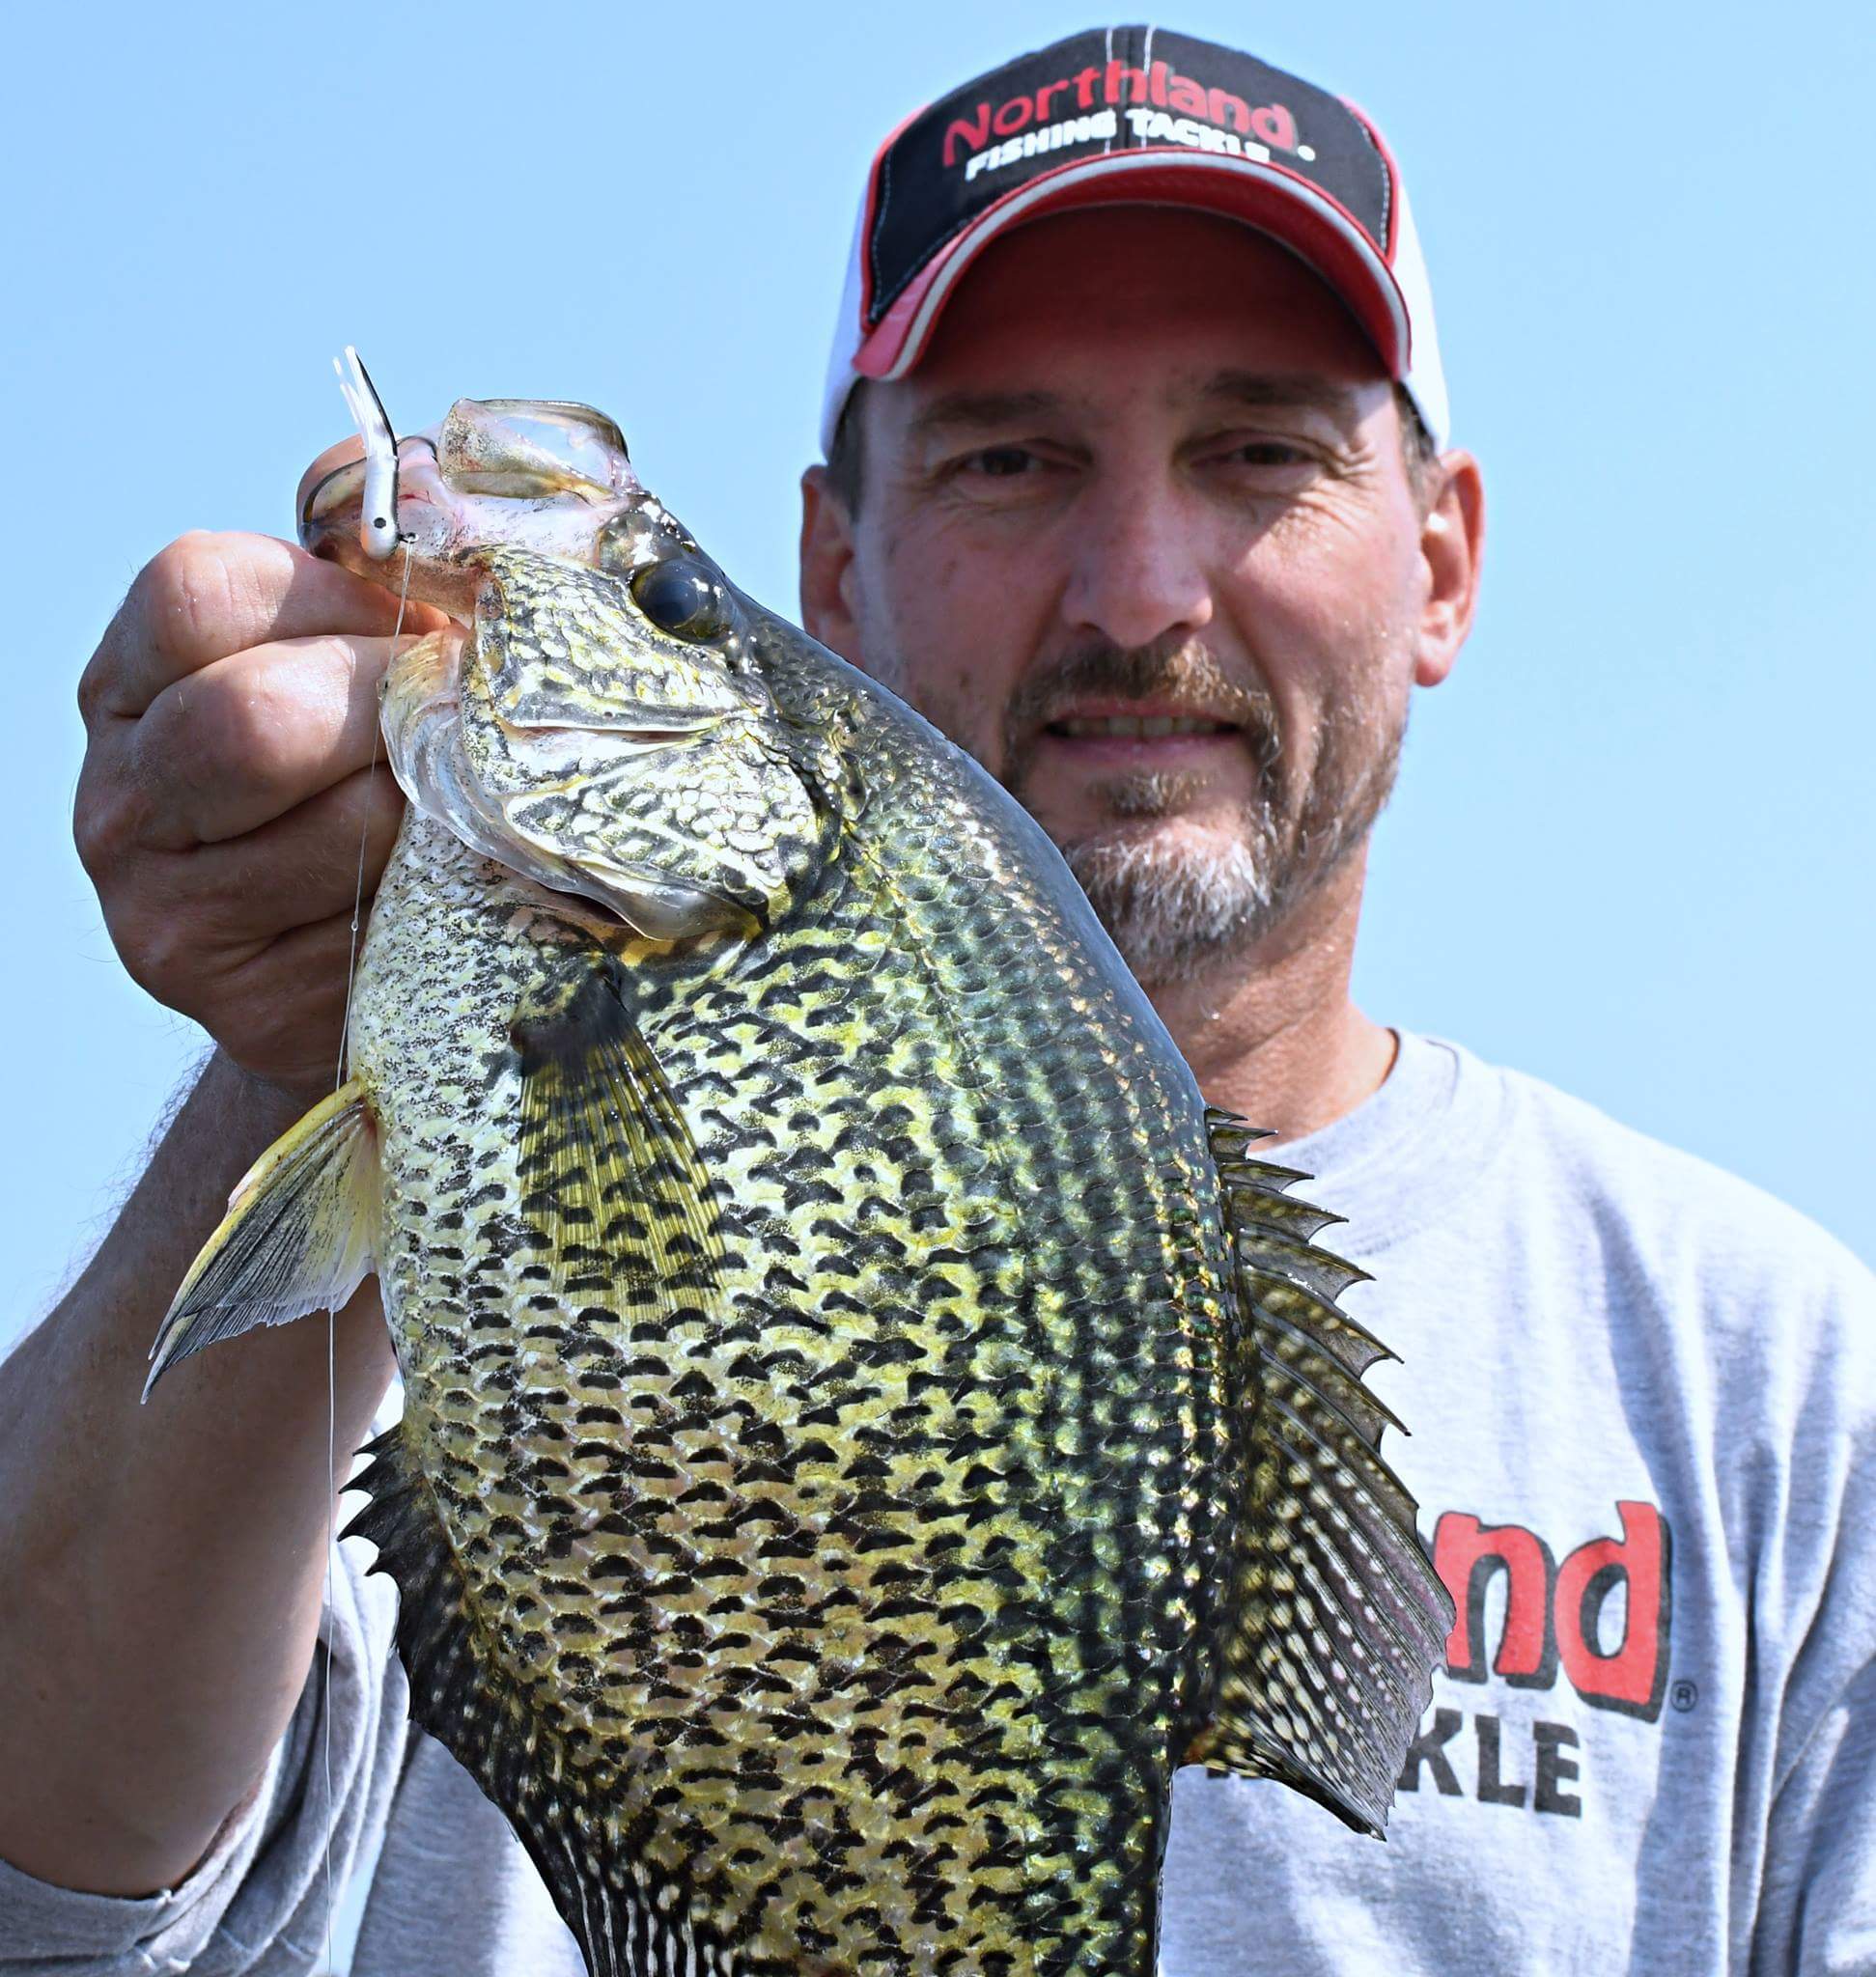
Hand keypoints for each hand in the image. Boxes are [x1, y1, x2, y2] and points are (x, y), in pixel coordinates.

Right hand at [75, 531, 452, 1099]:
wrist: (355, 960)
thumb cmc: (367, 775)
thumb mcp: (347, 652)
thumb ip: (371, 560)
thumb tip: (434, 481)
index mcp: (131, 685)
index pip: (196, 591)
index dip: (333, 598)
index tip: (407, 629)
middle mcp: (120, 799)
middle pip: (254, 719)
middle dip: (392, 706)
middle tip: (455, 722)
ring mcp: (166, 912)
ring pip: (341, 829)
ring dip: (438, 806)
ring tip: (466, 804)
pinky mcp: (245, 1004)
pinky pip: (382, 926)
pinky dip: (447, 895)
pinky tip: (453, 887)